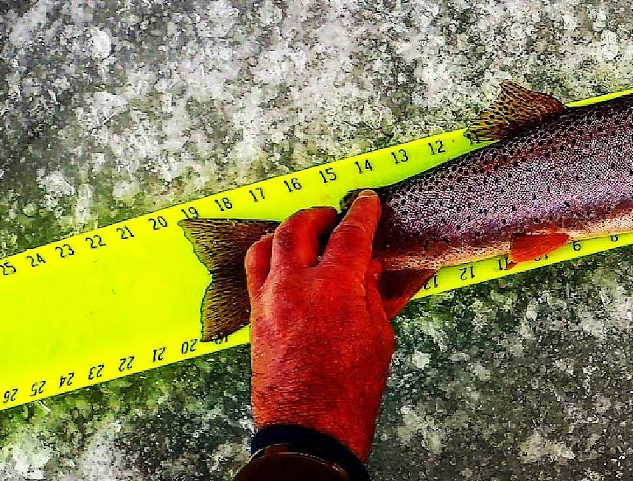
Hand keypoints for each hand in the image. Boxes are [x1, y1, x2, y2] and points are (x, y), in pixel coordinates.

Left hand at [245, 190, 394, 460]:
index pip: (349, 234)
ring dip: (285, 231)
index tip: (366, 202)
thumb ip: (371, 295)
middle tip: (333, 216)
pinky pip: (254, 274)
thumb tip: (367, 269)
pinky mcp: (254, 320)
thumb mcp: (379, 337)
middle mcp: (294, 287)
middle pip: (298, 229)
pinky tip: (282, 265)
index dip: (361, 213)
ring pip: (266, 246)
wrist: (311, 430)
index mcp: (333, 288)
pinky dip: (268, 259)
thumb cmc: (350, 391)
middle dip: (317, 215)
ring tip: (302, 233)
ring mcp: (268, 302)